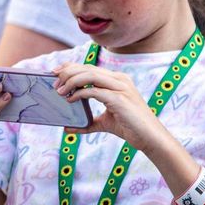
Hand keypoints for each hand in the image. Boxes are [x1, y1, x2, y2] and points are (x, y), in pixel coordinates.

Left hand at [51, 63, 172, 151]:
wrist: (150, 138)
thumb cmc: (130, 127)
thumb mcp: (104, 123)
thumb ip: (88, 123)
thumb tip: (67, 128)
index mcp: (117, 79)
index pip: (89, 67)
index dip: (70, 67)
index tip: (55, 72)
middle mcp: (119, 79)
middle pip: (87, 68)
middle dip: (67, 73)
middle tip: (53, 83)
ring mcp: (120, 87)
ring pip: (89, 75)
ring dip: (71, 82)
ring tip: (59, 92)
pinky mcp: (119, 98)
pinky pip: (93, 91)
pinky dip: (79, 94)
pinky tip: (71, 100)